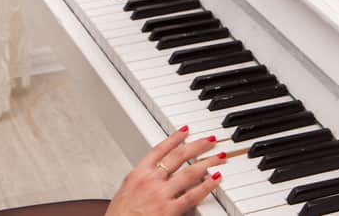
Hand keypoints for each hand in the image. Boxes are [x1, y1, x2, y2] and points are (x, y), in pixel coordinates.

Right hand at [105, 126, 226, 215]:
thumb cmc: (119, 215)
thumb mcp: (125, 191)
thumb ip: (141, 179)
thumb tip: (153, 174)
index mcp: (138, 173)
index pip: (160, 149)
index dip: (175, 138)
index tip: (185, 130)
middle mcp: (151, 180)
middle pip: (179, 156)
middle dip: (197, 145)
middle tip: (209, 140)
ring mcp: (161, 194)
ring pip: (189, 172)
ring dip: (207, 162)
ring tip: (218, 156)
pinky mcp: (170, 210)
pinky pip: (192, 195)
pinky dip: (206, 185)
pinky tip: (216, 179)